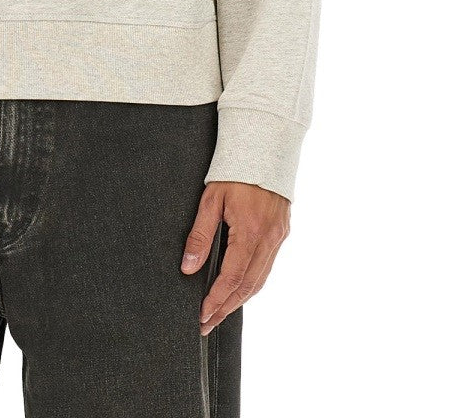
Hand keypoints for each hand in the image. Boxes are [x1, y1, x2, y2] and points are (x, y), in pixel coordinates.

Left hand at [180, 181, 289, 334]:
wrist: (264, 146)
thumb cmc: (234, 171)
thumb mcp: (211, 199)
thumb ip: (200, 235)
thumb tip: (188, 268)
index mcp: (250, 232)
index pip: (231, 278)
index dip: (216, 300)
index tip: (202, 316)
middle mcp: (269, 239)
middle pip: (247, 286)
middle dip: (226, 308)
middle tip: (207, 324)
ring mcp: (278, 237)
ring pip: (260, 279)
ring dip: (240, 299)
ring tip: (220, 313)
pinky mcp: (282, 232)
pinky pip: (267, 266)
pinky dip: (252, 282)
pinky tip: (239, 289)